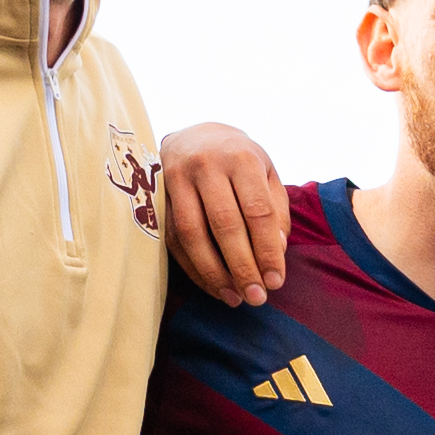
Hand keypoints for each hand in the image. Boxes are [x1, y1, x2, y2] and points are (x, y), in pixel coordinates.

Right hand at [156, 120, 291, 300]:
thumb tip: (277, 251)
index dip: (267, 250)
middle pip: (225, 224)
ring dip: (214, 272)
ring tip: (234, 298)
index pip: (257, 211)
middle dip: (242, 267)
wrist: (193, 136)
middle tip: (256, 298)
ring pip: (192, 234)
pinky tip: (212, 285)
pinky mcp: (156, 196)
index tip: (276, 282)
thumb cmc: (239, 160)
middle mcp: (206, 165)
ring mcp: (177, 179)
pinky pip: (172, 238)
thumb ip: (276, 210)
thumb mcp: (266, 173)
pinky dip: (193, 267)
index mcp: (241, 158)